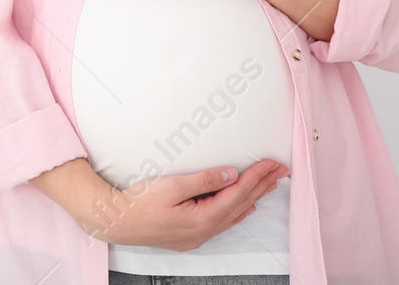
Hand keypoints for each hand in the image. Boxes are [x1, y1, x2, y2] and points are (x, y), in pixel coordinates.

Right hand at [73, 160, 288, 250]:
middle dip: (262, 185)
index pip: (237, 193)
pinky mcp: (191, 235)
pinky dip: (237, 211)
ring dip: (253, 197)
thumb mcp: (170, 185)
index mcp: (203, 218)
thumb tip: (230, 174)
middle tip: (281, 170)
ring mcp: (198, 235)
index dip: (256, 177)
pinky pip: (223, 221)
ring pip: (234, 214)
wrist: (117, 222)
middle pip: (241, 204)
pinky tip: (245, 207)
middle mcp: (205, 230)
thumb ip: (203, 180)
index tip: (271, 163)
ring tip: (270, 184)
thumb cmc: (139, 202)